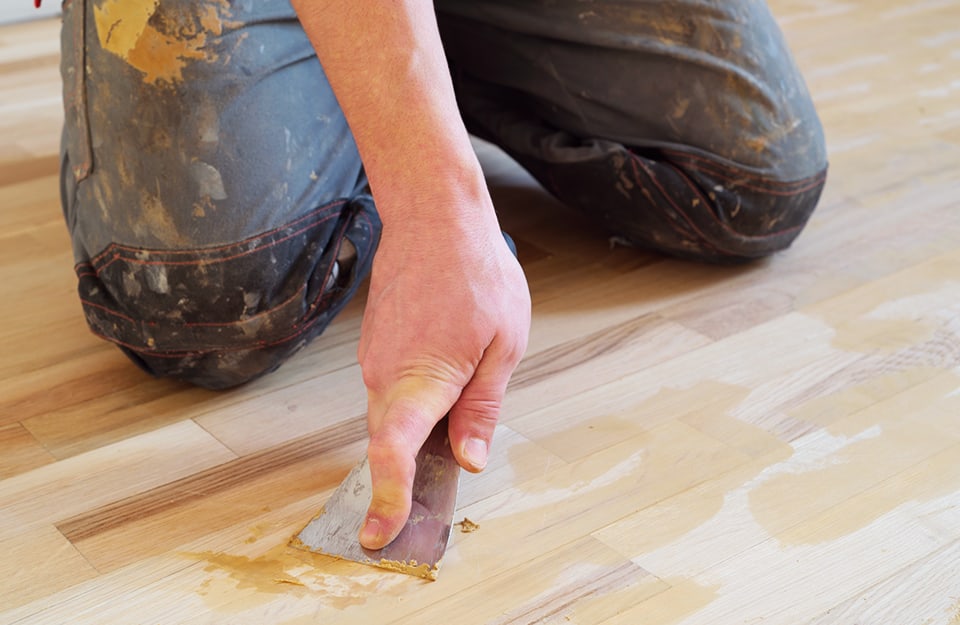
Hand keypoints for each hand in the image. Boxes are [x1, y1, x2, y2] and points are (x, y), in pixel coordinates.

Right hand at [356, 207, 529, 548]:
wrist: (434, 216)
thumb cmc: (476, 273)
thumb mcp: (503, 346)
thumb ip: (482, 408)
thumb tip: (468, 461)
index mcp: (421, 379)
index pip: (392, 451)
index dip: (386, 498)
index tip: (380, 534)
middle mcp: (384, 374)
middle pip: (389, 442)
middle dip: (405, 478)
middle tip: (431, 504)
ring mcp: (374, 359)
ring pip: (392, 416)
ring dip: (415, 433)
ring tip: (455, 424)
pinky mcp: (375, 346)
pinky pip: (391, 390)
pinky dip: (411, 405)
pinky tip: (446, 382)